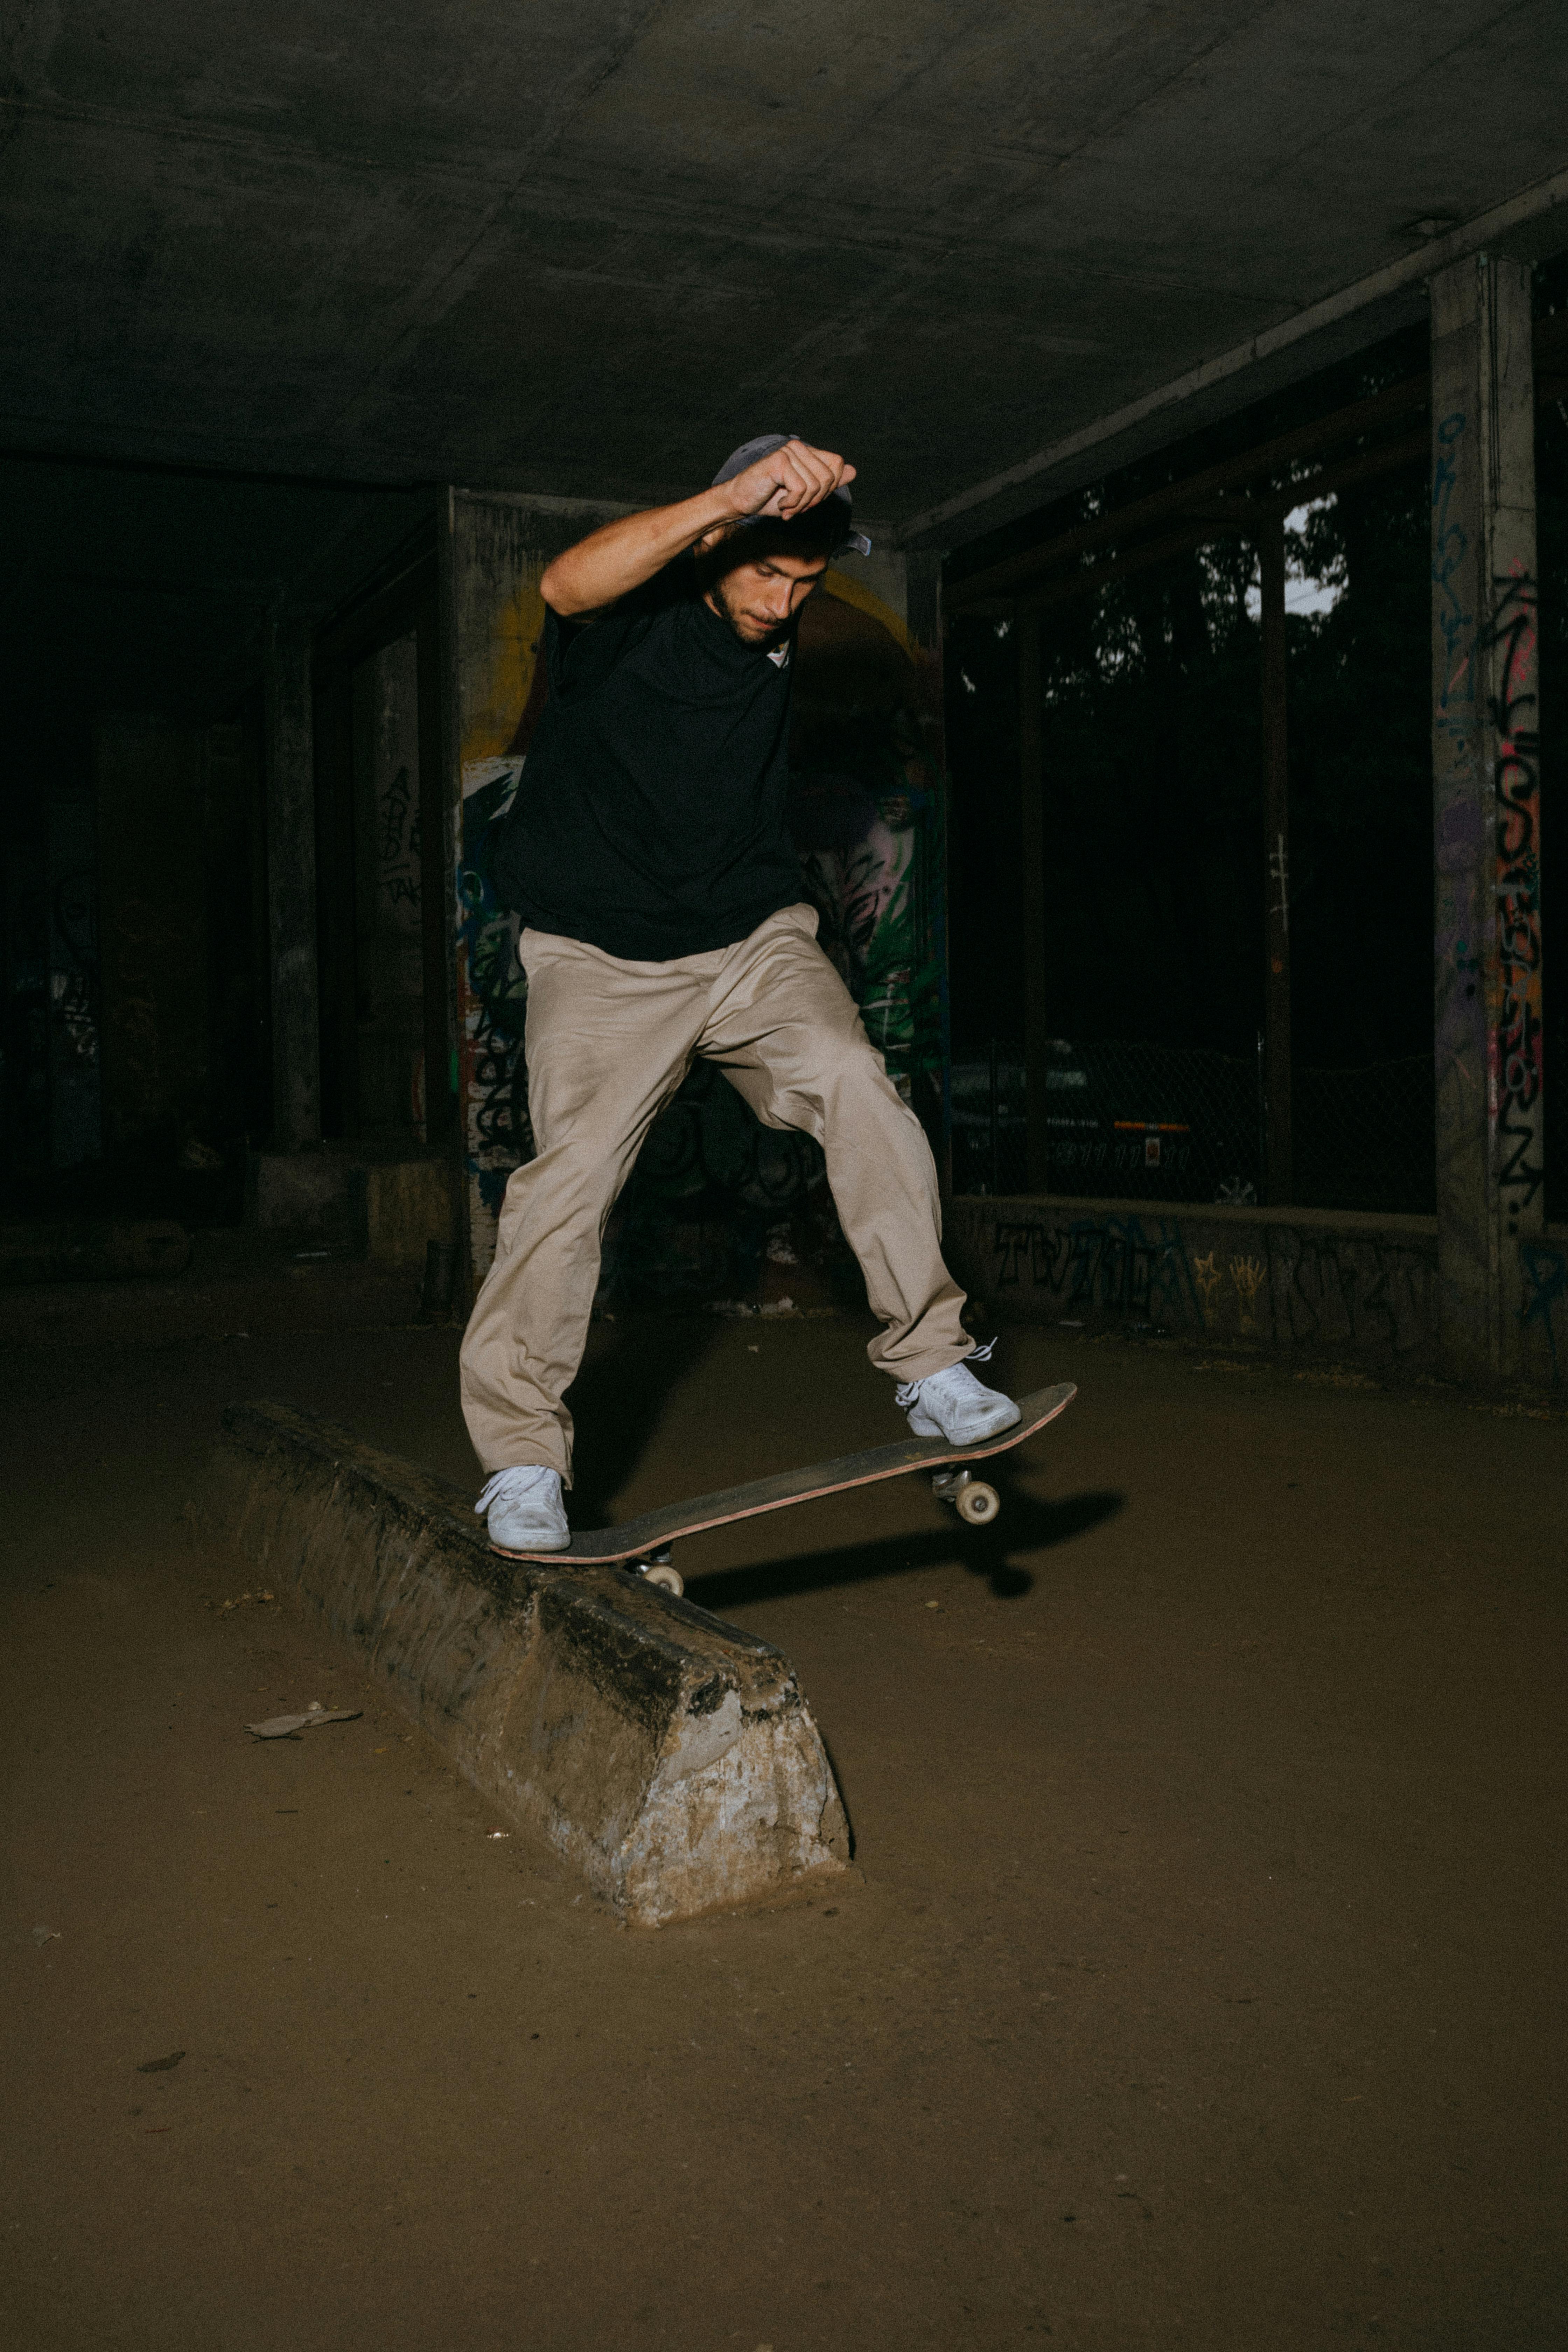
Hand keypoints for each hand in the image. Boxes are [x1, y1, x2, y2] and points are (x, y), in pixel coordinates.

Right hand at [722, 437, 856, 522]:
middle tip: (796, 506)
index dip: (829, 487)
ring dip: (801, 504)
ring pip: (814, 486)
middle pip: (828, 478)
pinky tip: (780, 503)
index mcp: (807, 452)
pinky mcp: (779, 461)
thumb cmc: (771, 498)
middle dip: (814, 500)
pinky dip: (791, 504)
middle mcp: (799, 447)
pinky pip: (800, 489)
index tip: (810, 499)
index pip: (837, 464)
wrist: (741, 502)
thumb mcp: (806, 494)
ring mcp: (788, 452)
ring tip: (786, 505)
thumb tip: (853, 471)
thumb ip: (828, 483)